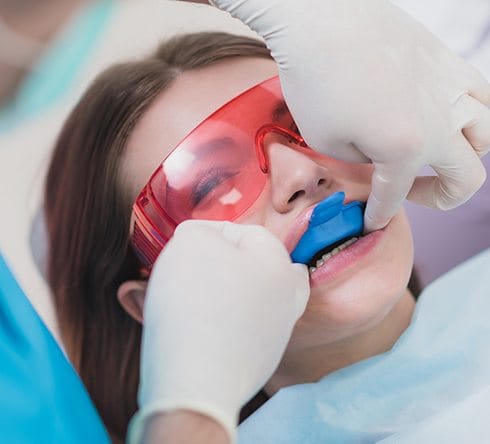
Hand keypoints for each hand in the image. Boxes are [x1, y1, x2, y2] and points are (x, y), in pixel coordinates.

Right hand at [128, 220, 308, 442]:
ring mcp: (277, 332)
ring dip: (230, 291)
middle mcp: (287, 297)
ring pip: (256, 299)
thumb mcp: (191, 244)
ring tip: (198, 293)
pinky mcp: (260, 361)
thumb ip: (200, 231)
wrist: (197, 381)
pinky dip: (227, 321)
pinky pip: (244, 329)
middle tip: (200, 265)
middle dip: (229, 261)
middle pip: (261, 267)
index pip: (246, 232)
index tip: (183, 241)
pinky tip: (203, 323)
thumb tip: (201, 238)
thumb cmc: (195, 304)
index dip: (211, 231)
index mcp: (278, 264)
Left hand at [211, 0, 489, 230]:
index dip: (380, 214)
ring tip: (436, 156)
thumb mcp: (326, 141)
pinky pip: (482, 94)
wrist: (321, 19)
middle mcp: (440, 122)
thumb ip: (361, 161)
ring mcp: (451, 88)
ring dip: (465, 156)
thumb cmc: (315, 80)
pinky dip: (474, 115)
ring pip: (487, 135)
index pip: (396, 196)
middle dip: (440, 198)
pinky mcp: (448, 61)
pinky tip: (450, 116)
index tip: (370, 222)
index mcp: (405, 149)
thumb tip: (378, 158)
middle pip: (467, 177)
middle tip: (411, 193)